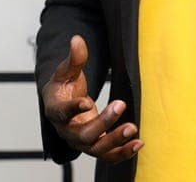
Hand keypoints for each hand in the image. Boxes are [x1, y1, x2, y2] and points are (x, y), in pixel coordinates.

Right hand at [42, 35, 142, 162]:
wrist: (63, 105)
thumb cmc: (63, 88)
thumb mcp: (65, 72)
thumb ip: (74, 58)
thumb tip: (77, 39)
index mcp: (56, 111)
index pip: (62, 113)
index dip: (73, 109)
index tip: (86, 101)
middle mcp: (68, 131)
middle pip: (83, 135)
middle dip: (103, 123)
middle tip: (120, 104)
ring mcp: (82, 142)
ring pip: (97, 149)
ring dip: (115, 141)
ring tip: (132, 128)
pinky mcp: (96, 146)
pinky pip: (108, 156)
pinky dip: (123, 152)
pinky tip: (139, 143)